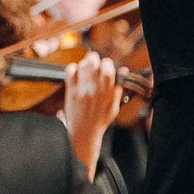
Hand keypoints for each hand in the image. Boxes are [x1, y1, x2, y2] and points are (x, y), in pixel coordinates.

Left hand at [61, 52, 122, 178]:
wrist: (84, 134)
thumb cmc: (99, 121)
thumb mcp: (114, 107)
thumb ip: (118, 90)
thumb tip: (123, 70)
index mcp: (107, 93)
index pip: (107, 68)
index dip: (106, 63)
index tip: (105, 65)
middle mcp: (94, 90)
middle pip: (93, 63)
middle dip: (94, 59)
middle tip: (93, 62)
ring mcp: (81, 90)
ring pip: (82, 66)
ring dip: (84, 63)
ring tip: (85, 68)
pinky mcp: (71, 92)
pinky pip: (70, 72)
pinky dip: (72, 68)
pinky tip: (75, 72)